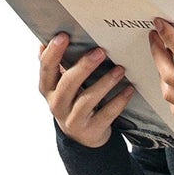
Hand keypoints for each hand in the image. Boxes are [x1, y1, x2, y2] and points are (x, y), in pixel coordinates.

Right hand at [38, 31, 135, 147]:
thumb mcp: (59, 86)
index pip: (46, 68)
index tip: (64, 36)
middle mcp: (57, 105)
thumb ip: (54, 66)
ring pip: (88, 99)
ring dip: (105, 82)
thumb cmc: (71, 102)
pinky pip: (107, 114)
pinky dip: (119, 101)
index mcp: (47, 89)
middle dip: (84, 66)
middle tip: (100, 51)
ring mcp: (74, 120)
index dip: (53, 52)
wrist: (80, 138)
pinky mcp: (91, 130)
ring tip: (120, 69)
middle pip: (68, 83)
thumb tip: (44, 41)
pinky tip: (128, 89)